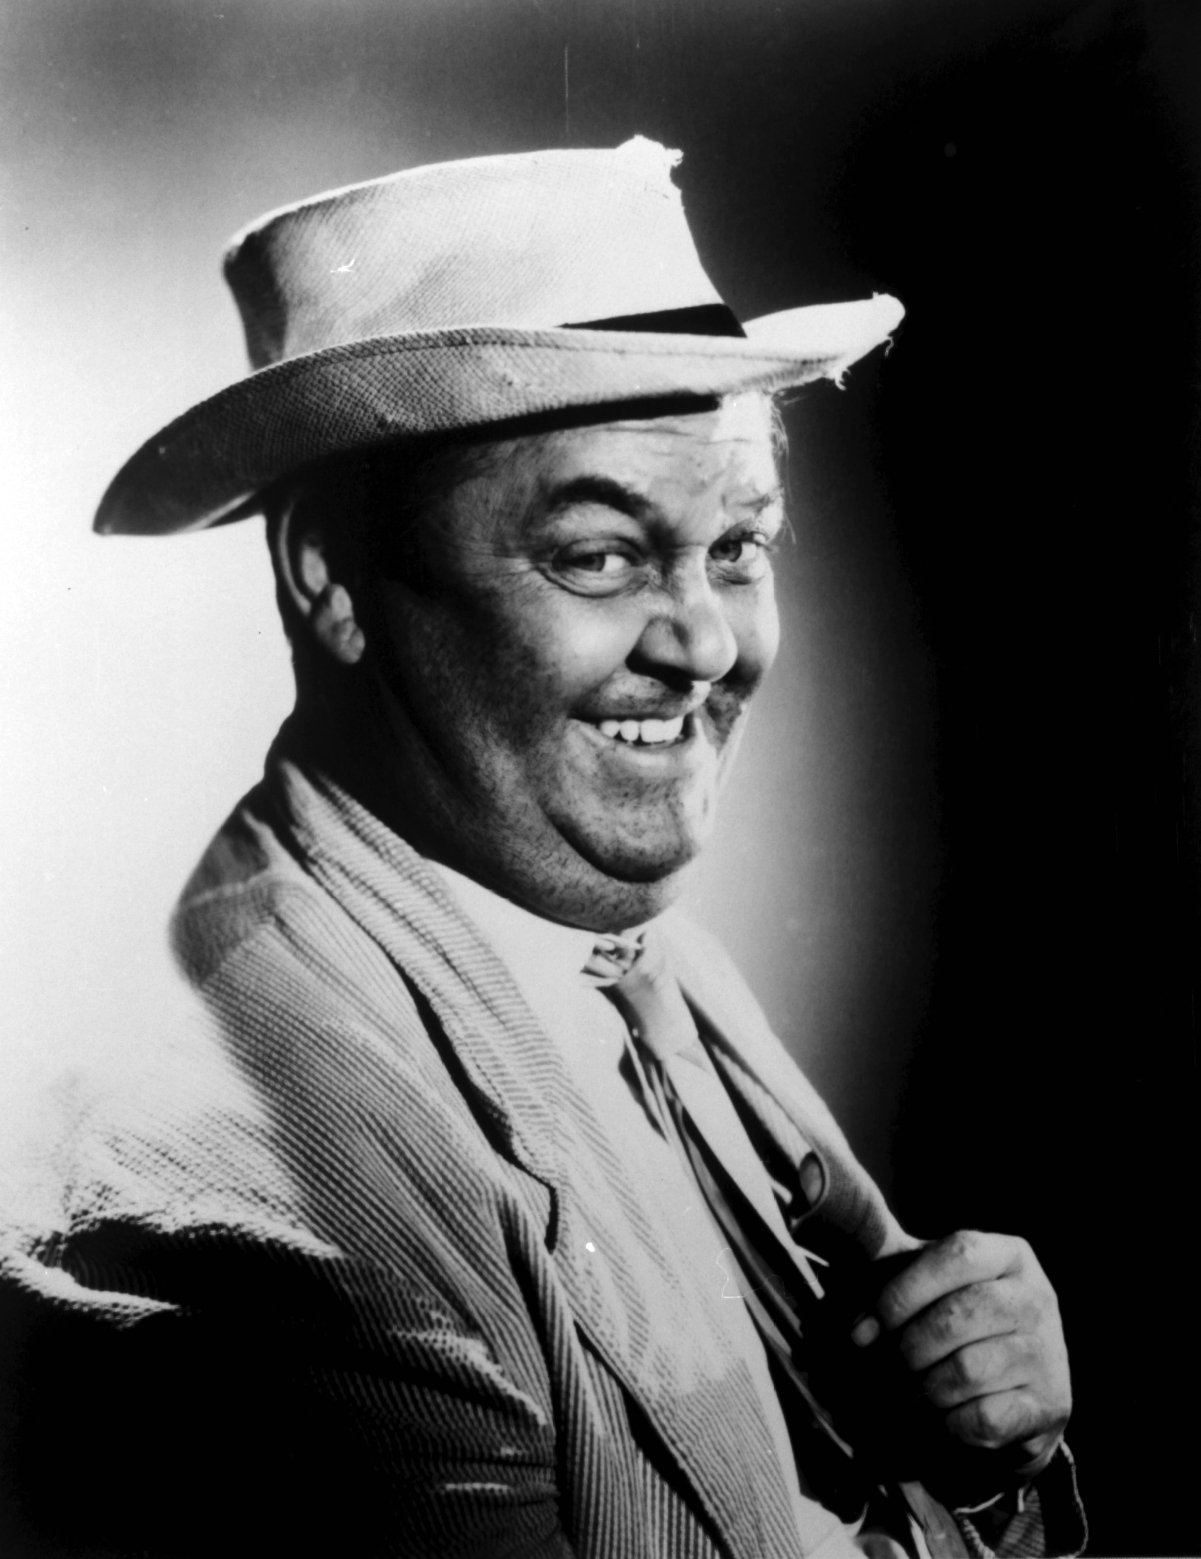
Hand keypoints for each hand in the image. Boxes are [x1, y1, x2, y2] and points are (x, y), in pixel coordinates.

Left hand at [848, 1231, 1071, 1501]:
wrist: (1013, 1393)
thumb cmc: (954, 1323)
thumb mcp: (924, 1280)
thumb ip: (876, 1246)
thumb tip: (810, 1177)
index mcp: (1008, 1254)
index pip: (956, 1254)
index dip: (902, 1291)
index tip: (866, 1327)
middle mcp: (1036, 1297)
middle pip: (956, 1317)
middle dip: (907, 1348)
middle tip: (892, 1365)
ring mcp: (1049, 1352)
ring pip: (966, 1372)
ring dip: (923, 1389)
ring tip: (915, 1390)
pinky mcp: (1050, 1405)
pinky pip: (982, 1417)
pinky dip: (949, 1422)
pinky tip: (945, 1414)